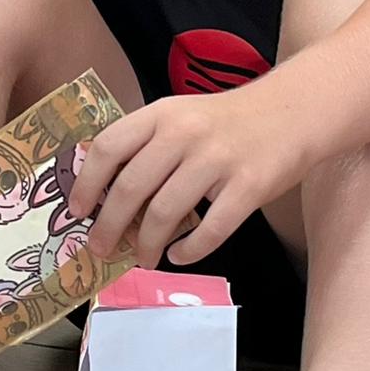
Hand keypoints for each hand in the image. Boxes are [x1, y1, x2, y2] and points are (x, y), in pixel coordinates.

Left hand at [67, 85, 305, 269]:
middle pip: (131, 188)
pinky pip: (211, 230)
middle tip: (101, 249)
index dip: (86, 183)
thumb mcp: (180, 116)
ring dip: (147, 245)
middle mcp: (185, 134)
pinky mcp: (249, 186)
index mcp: (161, 114)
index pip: (109, 147)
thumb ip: (146, 144)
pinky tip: (179, 255)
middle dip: (109, 227)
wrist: (293, 111)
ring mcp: (218, 160)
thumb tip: (103, 192)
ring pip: (166, 213)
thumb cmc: (226, 121)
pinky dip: (190, 250)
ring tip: (143, 259)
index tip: (77, 212)